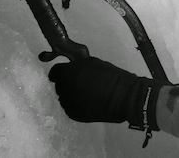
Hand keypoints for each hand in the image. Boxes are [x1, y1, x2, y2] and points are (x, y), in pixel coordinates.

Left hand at [48, 57, 163, 129]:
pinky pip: (70, 107)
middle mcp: (65, 89)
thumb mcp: (94, 63)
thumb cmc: (112, 77)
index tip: (68, 72)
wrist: (124, 97)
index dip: (61, 72)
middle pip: (59, 85)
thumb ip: (78, 64)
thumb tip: (70, 66)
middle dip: (67, 83)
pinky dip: (76, 104)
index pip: (55, 72)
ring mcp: (68, 103)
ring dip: (71, 94)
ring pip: (64, 97)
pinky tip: (89, 101)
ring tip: (87, 93)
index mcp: (69, 73)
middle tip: (82, 82)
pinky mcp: (73, 114)